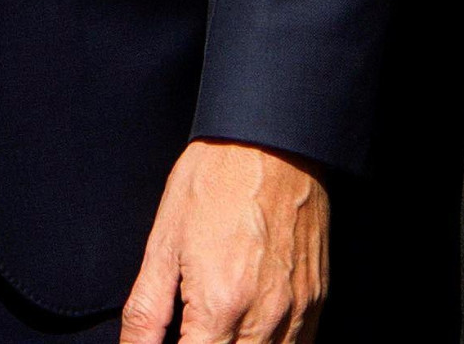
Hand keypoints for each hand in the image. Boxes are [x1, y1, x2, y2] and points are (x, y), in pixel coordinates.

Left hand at [118, 139, 328, 343]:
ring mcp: (296, 310)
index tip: (175, 340)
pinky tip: (248, 332)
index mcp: (219, 306)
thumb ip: (146, 312)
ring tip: (218, 330)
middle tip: (194, 331)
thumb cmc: (214, 181)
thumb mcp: (164, 243)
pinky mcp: (317, 298)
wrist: (271, 139)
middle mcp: (264, 317)